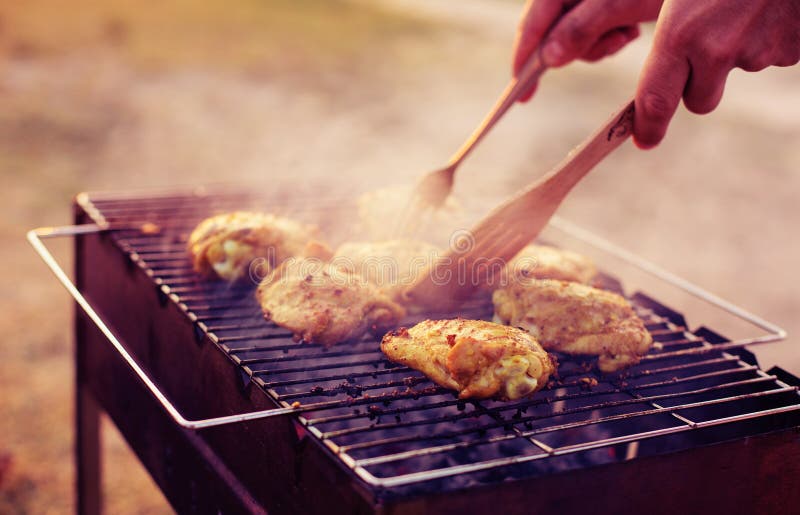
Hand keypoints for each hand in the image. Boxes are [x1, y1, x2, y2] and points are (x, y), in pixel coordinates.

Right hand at [513, 0, 662, 100]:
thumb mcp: (617, 4)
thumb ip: (579, 29)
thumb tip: (547, 60)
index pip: (531, 27)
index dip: (523, 61)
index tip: (521, 96)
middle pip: (553, 35)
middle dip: (580, 50)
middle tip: (614, 43)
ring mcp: (585, 0)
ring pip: (575, 39)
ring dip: (601, 44)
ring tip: (628, 32)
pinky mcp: (603, 5)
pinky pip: (594, 33)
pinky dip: (611, 37)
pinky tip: (631, 27)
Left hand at [634, 0, 799, 147]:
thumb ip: (670, 31)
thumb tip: (654, 77)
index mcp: (679, 33)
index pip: (655, 101)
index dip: (648, 127)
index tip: (643, 141)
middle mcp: (715, 50)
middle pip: (698, 100)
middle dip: (697, 86)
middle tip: (705, 47)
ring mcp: (757, 51)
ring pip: (735, 73)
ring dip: (735, 52)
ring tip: (743, 8)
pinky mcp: (790, 49)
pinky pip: (772, 56)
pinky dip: (768, 38)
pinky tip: (770, 8)